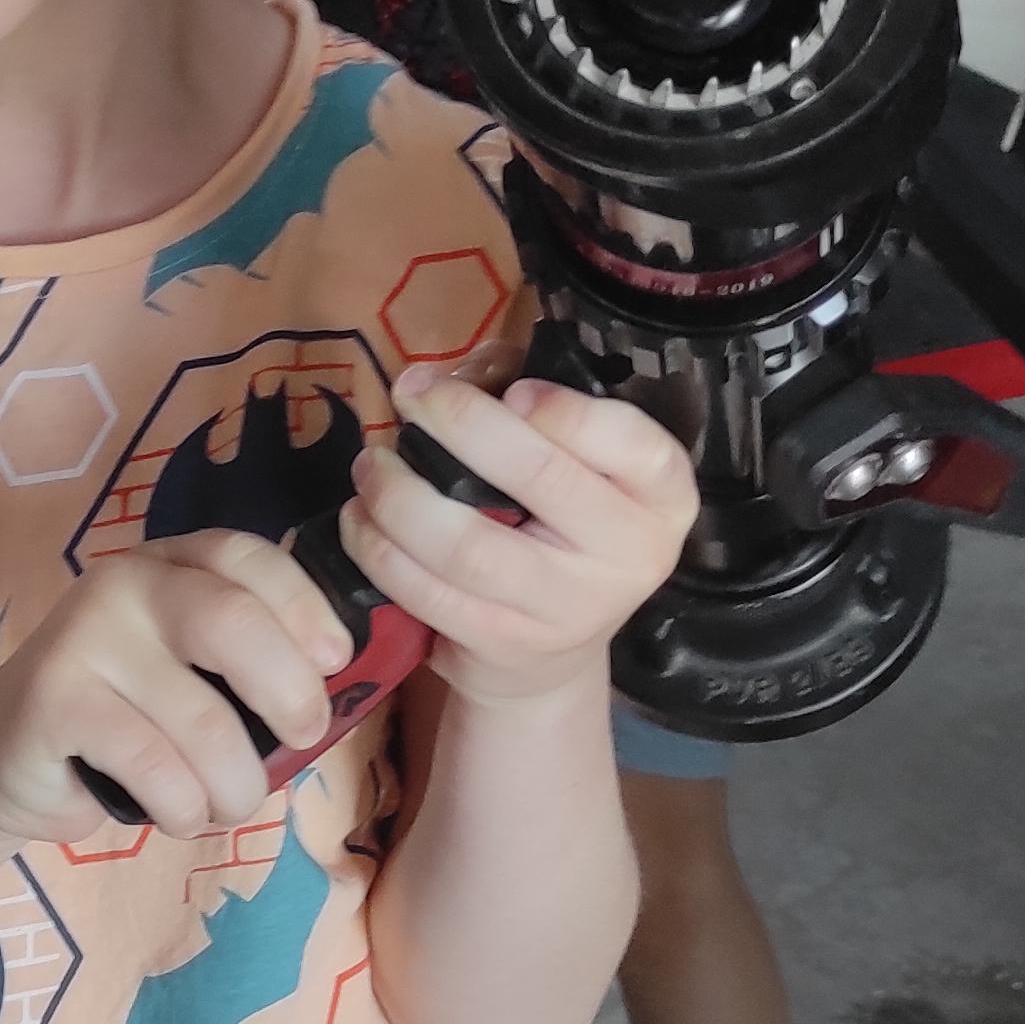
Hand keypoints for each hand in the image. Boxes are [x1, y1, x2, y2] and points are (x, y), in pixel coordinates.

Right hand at [0, 532, 347, 844]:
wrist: (6, 754)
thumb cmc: (129, 715)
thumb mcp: (193, 670)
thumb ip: (255, 658)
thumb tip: (351, 685)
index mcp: (171, 564)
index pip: (250, 559)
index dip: (306, 607)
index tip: (336, 662)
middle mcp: (125, 584)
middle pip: (233, 624)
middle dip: (290, 693)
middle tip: (303, 738)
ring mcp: (83, 638)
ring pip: (204, 722)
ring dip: (236, 786)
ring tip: (228, 804)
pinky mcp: (53, 701)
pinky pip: (155, 767)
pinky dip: (185, 808)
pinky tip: (178, 814)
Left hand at [339, 358, 697, 710]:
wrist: (550, 647)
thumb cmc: (555, 516)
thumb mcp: (568, 452)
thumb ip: (518, 392)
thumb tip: (442, 376)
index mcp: (662, 495)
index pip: (634, 444)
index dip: (565, 411)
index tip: (511, 393)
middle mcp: (631, 556)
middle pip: (540, 478)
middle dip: (460, 424)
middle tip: (410, 396)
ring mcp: (568, 610)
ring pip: (467, 544)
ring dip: (399, 494)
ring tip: (372, 464)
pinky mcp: (503, 645)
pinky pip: (427, 591)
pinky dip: (379, 548)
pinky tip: (362, 517)